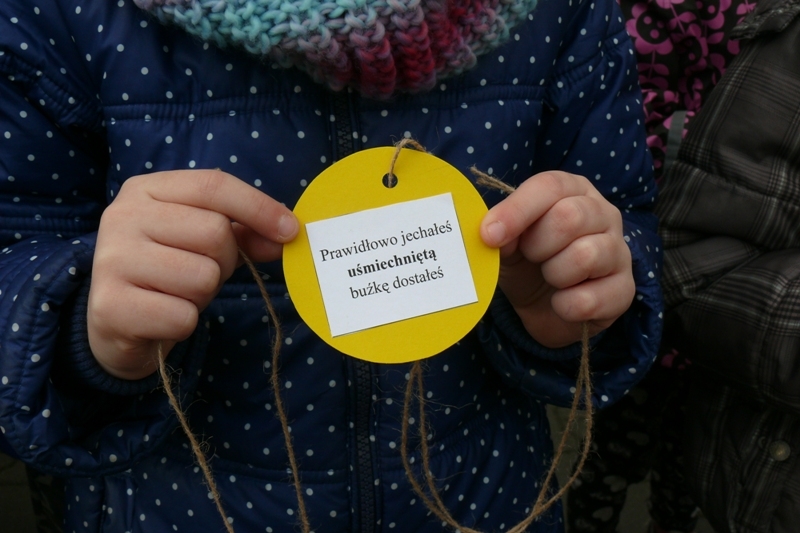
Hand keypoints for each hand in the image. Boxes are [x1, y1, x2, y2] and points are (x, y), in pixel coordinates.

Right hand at [88, 170, 297, 379]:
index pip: (213, 185)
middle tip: (204, 273)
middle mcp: (122, 217)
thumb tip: (287, 234)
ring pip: (202, 277)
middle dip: (224, 261)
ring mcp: (112, 261)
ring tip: (179, 293)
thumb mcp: (203, 242)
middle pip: (214, 233)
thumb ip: (245, 232)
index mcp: (145, 189)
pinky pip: (183, 316)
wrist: (115, 324)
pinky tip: (163, 317)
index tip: (290, 231)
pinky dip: (185, 323)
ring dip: (203, 294)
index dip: (258, 207)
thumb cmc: (168, 272)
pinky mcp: (111, 306)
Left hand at [480, 171, 633, 347]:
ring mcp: (619, 251)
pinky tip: (563, 302)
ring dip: (554, 274)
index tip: (489, 235)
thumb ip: (501, 231)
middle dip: (537, 245)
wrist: (542, 309)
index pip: (551, 186)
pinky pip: (589, 299)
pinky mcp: (624, 290)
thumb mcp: (506, 243)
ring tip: (550, 278)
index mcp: (572, 190)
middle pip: (570, 217)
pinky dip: (564, 306)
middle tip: (531, 257)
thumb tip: (491, 231)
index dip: (518, 210)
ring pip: (585, 256)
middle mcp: (603, 213)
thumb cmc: (526, 263)